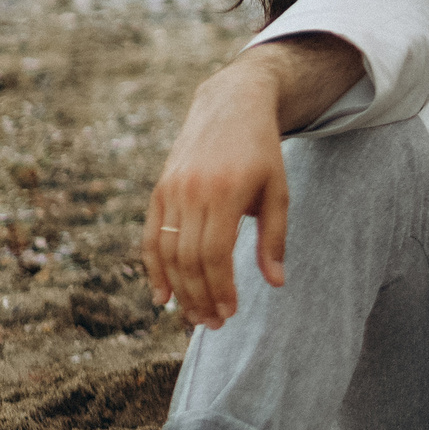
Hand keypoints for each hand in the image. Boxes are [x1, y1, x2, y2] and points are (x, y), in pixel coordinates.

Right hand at [144, 67, 292, 329]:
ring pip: (165, 253)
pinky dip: (153, 269)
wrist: (231, 105)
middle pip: (187, 260)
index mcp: (224, 192)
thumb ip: (274, 238)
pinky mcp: (159, 189)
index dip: (220, 289)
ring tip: (194, 316)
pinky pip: (150, 237)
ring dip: (178, 290)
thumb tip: (275, 283)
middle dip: (199, 297)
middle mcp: (191, 192)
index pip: (214, 255)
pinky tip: (163, 296)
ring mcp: (170, 190)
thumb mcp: (278, 191)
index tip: (231, 313)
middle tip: (213, 324)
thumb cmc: (262, 152)